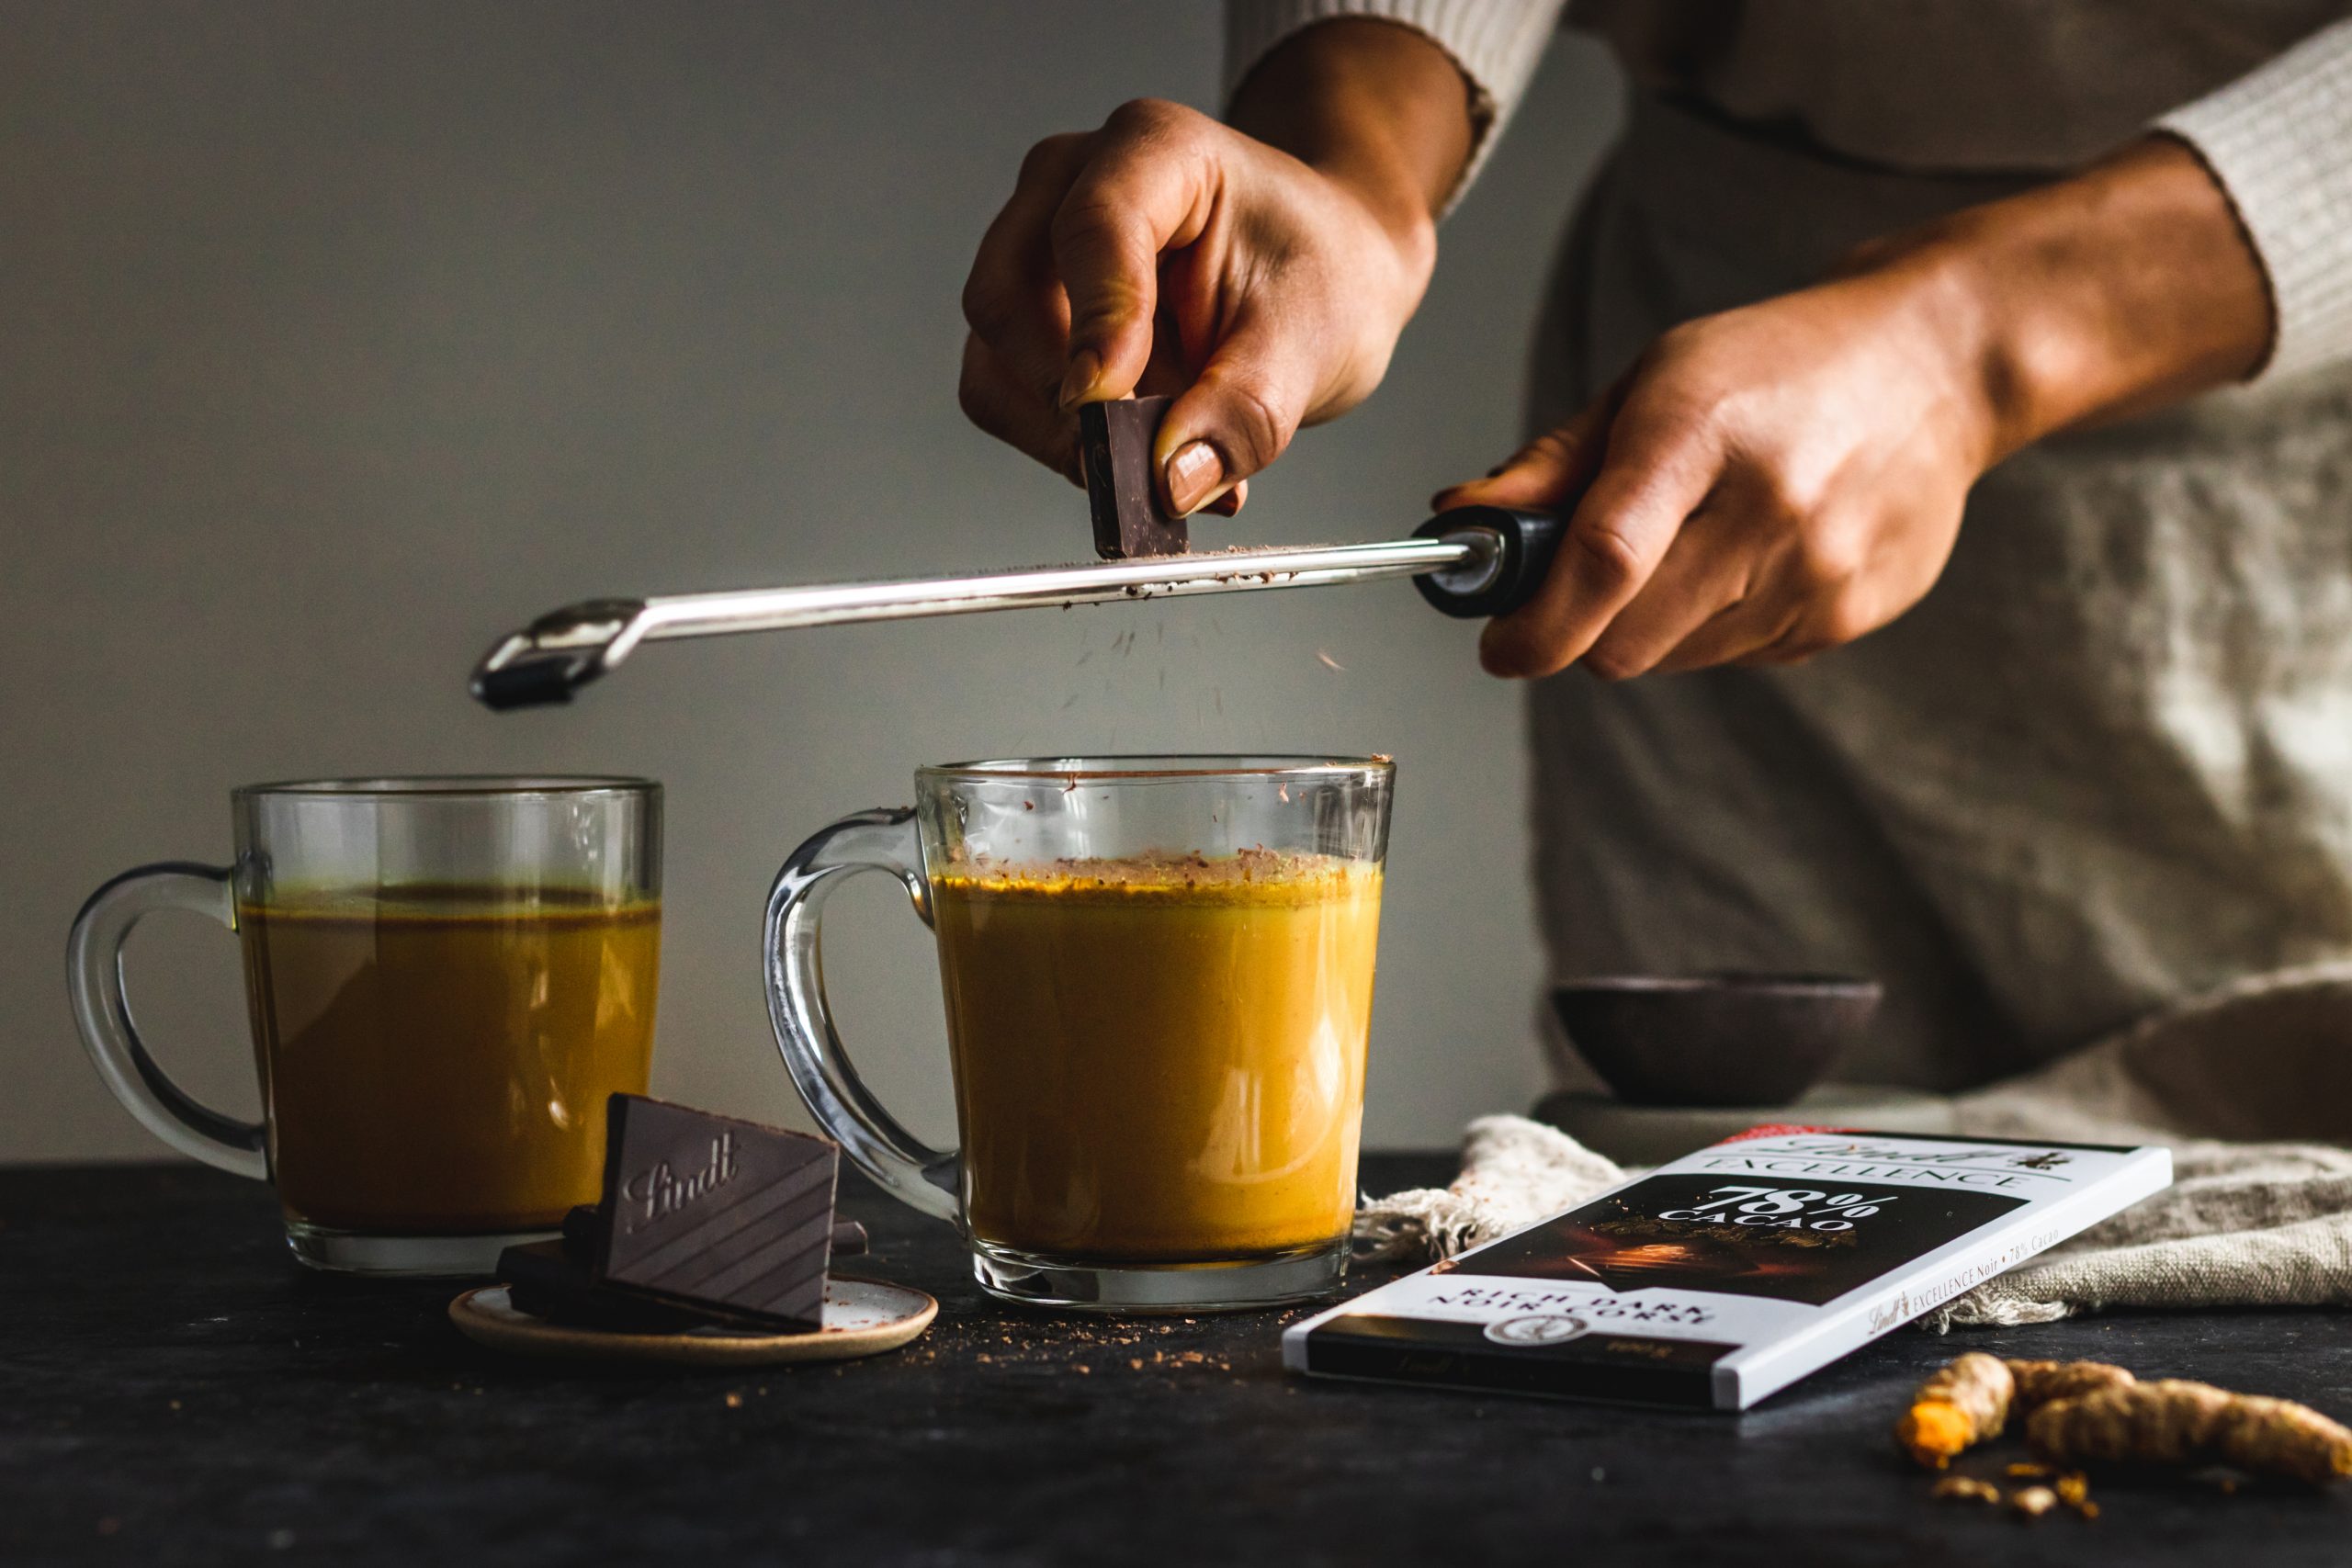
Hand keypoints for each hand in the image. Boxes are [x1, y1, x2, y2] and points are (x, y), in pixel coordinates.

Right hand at [959, 21, 1471, 517]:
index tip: (1105, 404)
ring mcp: (1035, 251)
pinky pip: (1006, 397)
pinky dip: (1063, 447)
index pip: (1091, 227)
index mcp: (1155, 150)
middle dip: (1063, 396)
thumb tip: (1173, 482)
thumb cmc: (1316, 274)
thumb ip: (1244, 411)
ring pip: (993, 359)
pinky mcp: (1027, 322)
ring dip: (1062, 434)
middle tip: (1138, 462)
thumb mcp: (1311, 339)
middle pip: (1007, 294)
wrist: (1320, 277)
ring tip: (1162, 463)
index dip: (1095, 323)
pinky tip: (1141, 456)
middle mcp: (1071, 185)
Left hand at [1439, 269, 1993, 678]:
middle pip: (1627, 639)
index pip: (1604, 560)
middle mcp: (1770, 509)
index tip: (1500, 645)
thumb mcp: (1655, 380)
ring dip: (1648, 628)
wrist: (1938, 363)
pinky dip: (1714, 628)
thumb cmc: (1779, 363)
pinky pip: (1738, 657)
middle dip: (1580, 630)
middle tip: (1582, 583)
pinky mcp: (1851, 613)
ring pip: (1676, 660)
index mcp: (1703, 433)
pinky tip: (1749, 557)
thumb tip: (1459, 523)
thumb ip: (1554, 464)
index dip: (1536, 625)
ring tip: (1687, 546)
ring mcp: (1820, 570)